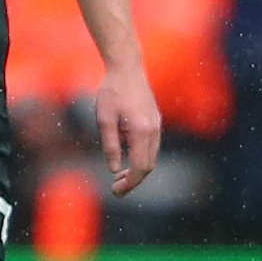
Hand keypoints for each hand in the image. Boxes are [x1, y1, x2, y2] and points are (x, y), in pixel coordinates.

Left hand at [94, 65, 161, 196]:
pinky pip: (151, 147)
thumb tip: (114, 169)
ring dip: (137, 170)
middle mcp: (154, 131)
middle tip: (116, 189)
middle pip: (148, 165)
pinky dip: (141, 157)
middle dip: (133, 180)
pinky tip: (126, 158)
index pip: (140, 167)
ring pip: (151, 157)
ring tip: (119, 177)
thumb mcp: (104, 119)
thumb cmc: (112, 92)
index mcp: (142, 131)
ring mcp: (157, 126)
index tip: (116, 191)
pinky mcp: (155, 122)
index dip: (129, 183)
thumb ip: (110, 145)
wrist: (127, 69)